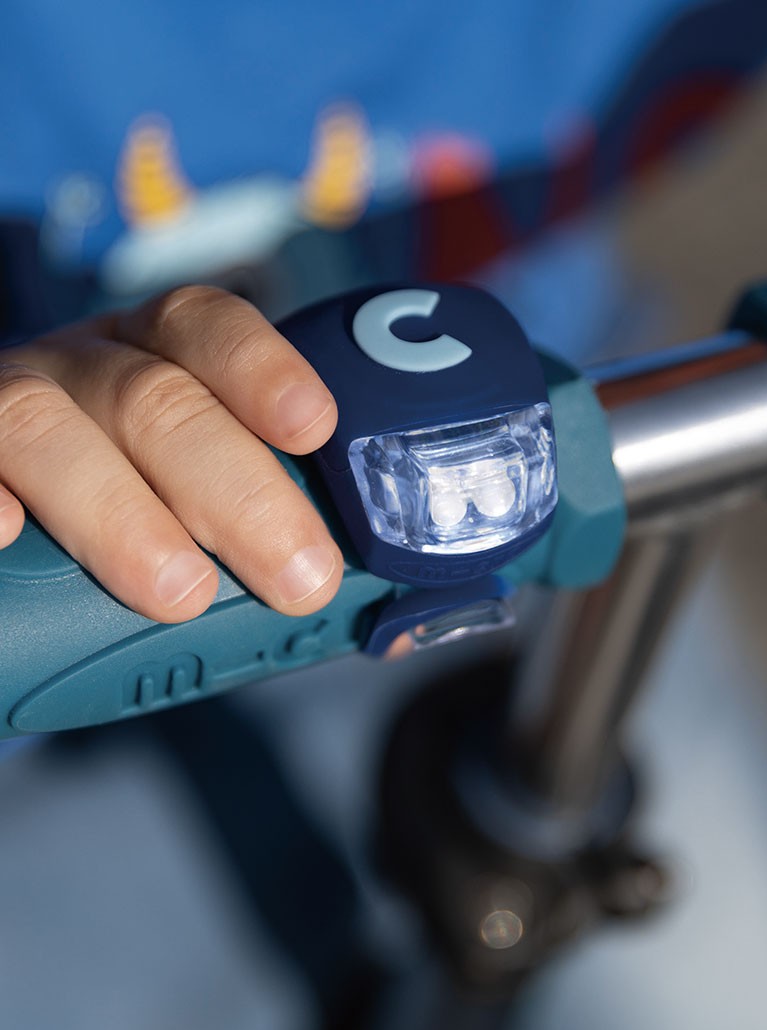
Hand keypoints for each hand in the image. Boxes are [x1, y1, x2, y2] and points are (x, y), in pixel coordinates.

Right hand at [0, 286, 342, 621]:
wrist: (6, 504)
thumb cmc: (131, 506)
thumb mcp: (198, 497)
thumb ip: (271, 535)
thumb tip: (390, 627)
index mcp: (156, 360)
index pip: (208, 329)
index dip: (263, 369)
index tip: (314, 427)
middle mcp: (81, 370)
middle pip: (155, 398)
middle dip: (235, 487)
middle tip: (298, 575)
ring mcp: (8, 405)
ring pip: (44, 424)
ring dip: (120, 511)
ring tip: (180, 591)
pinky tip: (5, 537)